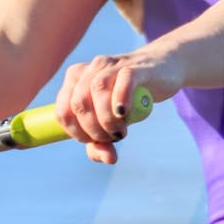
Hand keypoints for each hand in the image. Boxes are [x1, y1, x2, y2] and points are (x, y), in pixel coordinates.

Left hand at [57, 50, 180, 164]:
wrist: (161, 71)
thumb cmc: (129, 98)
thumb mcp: (111, 120)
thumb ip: (101, 141)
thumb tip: (107, 158)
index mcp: (75, 79)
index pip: (63, 111)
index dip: (76, 133)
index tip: (95, 141)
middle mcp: (90, 69)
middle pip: (79, 102)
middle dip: (93, 129)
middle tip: (112, 137)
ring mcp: (112, 65)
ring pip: (98, 89)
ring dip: (106, 119)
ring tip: (120, 131)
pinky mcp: (136, 68)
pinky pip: (124, 80)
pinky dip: (121, 99)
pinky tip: (124, 113)